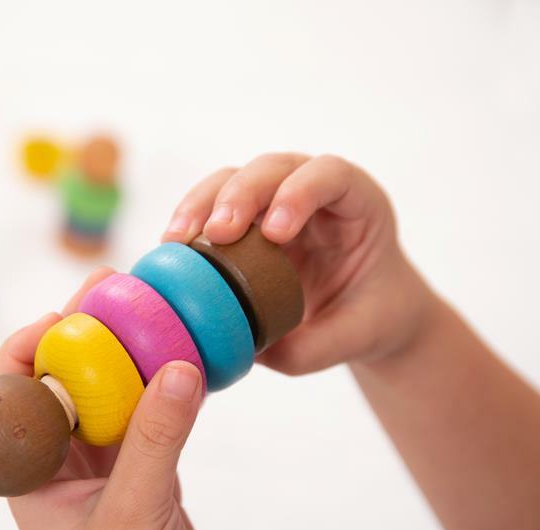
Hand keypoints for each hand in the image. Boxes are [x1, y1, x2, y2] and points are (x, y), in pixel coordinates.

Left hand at [0, 269, 223, 529]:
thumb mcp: (135, 511)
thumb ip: (155, 441)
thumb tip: (179, 366)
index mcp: (31, 476)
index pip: (11, 396)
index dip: (28, 346)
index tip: (63, 314)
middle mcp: (60, 465)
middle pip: (64, 382)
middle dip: (86, 333)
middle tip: (112, 286)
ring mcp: (101, 468)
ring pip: (108, 395)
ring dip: (129, 353)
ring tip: (151, 307)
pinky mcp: (140, 474)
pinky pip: (147, 417)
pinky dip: (164, 387)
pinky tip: (185, 357)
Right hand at [163, 153, 434, 372]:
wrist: (366, 313)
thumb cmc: (369, 314)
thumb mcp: (353, 337)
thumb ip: (312, 346)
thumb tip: (251, 351)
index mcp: (357, 203)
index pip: (329, 175)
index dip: (299, 193)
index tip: (276, 234)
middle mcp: (311, 189)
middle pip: (270, 168)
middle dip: (239, 195)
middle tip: (217, 234)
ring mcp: (273, 199)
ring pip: (231, 178)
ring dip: (201, 204)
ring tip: (177, 240)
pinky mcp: (244, 218)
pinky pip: (210, 207)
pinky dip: (189, 223)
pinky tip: (170, 249)